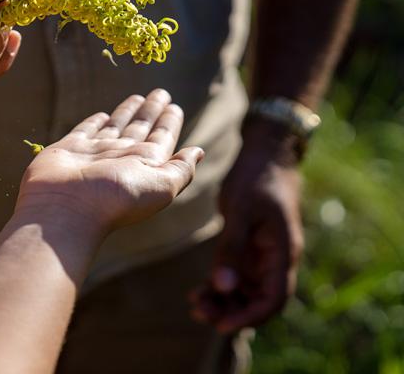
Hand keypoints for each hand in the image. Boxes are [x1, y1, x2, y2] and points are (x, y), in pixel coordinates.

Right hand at [15, 89, 204, 234]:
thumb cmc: (116, 199)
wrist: (66, 208)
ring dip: (127, 112)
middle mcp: (121, 157)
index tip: (175, 106)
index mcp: (145, 164)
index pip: (162, 138)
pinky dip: (94, 121)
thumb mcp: (162, 186)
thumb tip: (199, 152)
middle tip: (161, 92)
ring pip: (116, 126)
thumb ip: (181, 168)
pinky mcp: (69, 149)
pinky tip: (102, 115)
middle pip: (141, 128)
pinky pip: (85, 130)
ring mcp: (94, 153)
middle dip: (152, 111)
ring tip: (138, 97)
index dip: (169, 122)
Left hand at [190, 119, 303, 332]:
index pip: (274, 298)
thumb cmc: (255, 176)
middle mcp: (276, 257)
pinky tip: (199, 291)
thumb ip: (232, 249)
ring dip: (224, 301)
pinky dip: (221, 285)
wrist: (264, 152)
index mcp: (282, 251)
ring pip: (247, 290)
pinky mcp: (250, 246)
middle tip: (198, 311)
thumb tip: (224, 287)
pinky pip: (238, 275)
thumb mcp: (241, 210)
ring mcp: (264, 253)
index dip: (250, 316)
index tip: (221, 324)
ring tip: (195, 304)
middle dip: (232, 311)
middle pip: (259, 299)